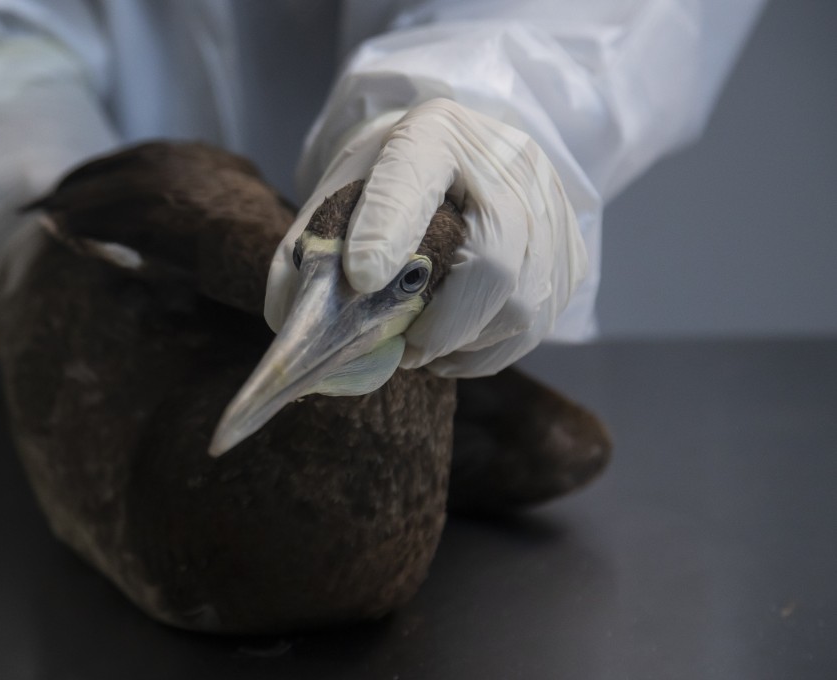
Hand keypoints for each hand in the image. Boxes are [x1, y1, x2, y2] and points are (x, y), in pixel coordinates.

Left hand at [265, 98, 587, 377]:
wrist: (454, 162)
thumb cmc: (382, 190)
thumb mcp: (332, 204)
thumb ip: (307, 259)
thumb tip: (307, 336)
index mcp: (432, 133)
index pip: (413, 176)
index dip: (387, 229)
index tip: (361, 279)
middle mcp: (506, 159)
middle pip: (493, 257)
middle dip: (443, 323)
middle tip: (405, 349)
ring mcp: (550, 204)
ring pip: (524, 302)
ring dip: (466, 343)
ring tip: (426, 347)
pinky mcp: (571, 250)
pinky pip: (539, 322)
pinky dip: (492, 350)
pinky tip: (457, 346)